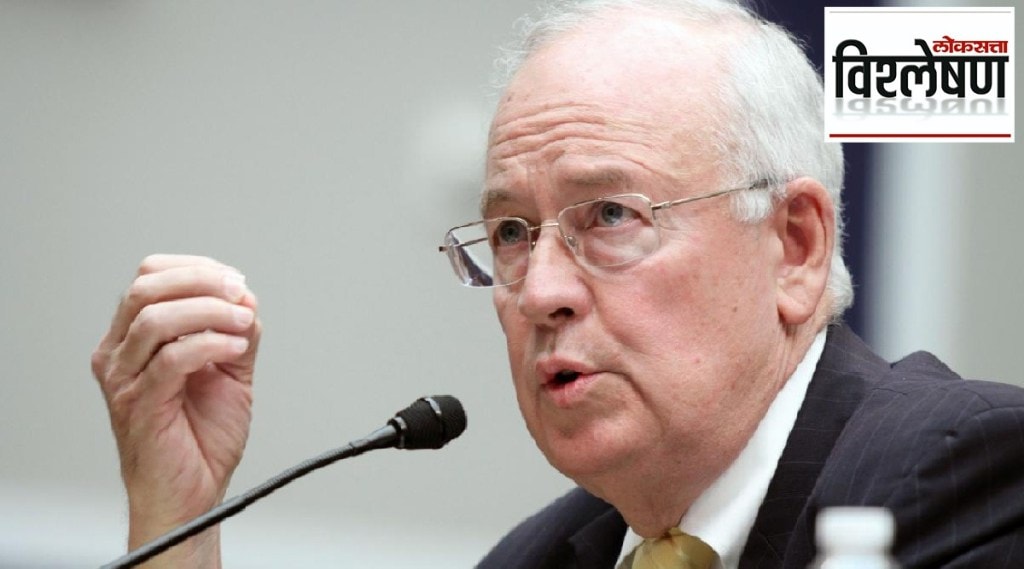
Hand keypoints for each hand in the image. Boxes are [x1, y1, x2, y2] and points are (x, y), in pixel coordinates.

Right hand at [92, 255, 261, 566]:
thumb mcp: (230, 370)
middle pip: (146, 287)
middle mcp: (120, 354)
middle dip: (201, 281)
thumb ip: (236, 331)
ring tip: (243, 324)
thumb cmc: (203, 437)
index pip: (150, 276)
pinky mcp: (141, 404)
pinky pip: (172, 359)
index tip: (237, 282)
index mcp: (134, 338)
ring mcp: (124, 379)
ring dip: (209, 311)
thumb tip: (246, 297)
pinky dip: (210, 345)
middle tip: (240, 295)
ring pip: (156, 318)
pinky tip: (236, 350)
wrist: (193, 493)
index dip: (196, 269)